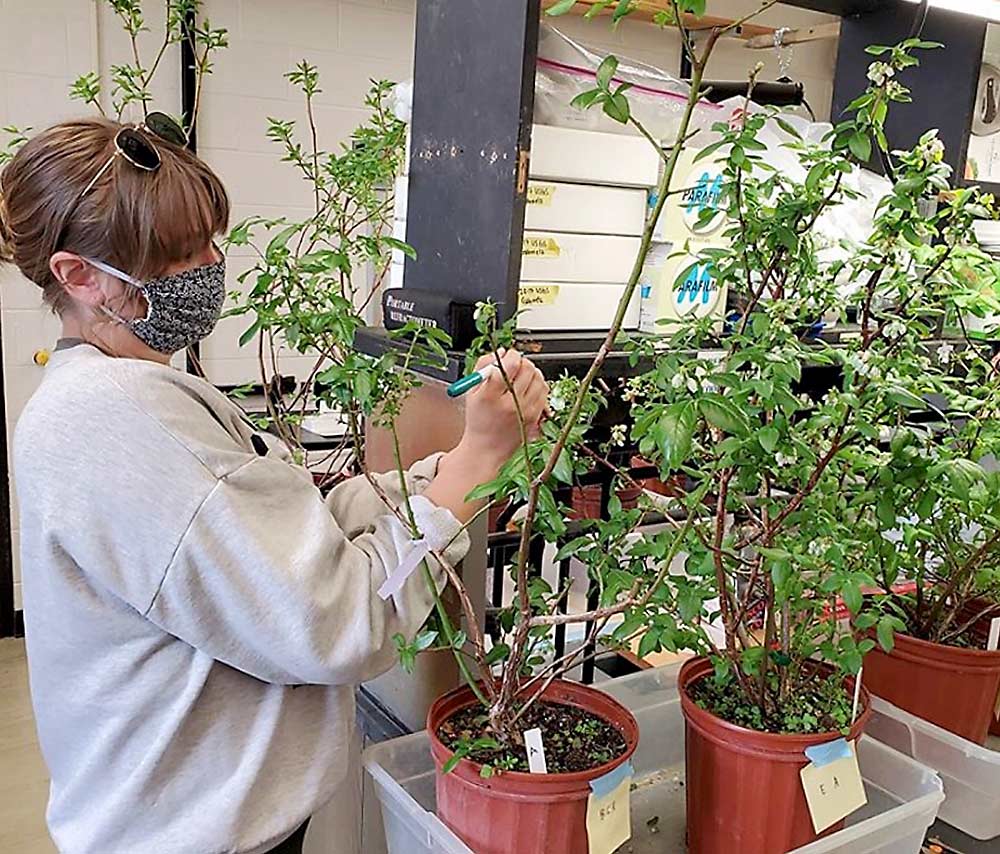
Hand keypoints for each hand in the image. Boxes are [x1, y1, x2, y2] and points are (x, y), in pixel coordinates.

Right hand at [424, 350, 547, 522]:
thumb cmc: (479, 420)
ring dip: (532, 372)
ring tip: (521, 377)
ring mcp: (525, 411)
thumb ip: (483, 366)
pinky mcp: (535, 417)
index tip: (508, 355)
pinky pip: (544, 391)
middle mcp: (509, 404)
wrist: (486, 449)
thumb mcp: (472, 391)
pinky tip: (528, 388)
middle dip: (522, 362)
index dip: (511, 355)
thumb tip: (502, 352)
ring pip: (539, 378)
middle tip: (515, 365)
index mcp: (489, 396)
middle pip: (527, 369)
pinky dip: (538, 385)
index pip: (508, 365)